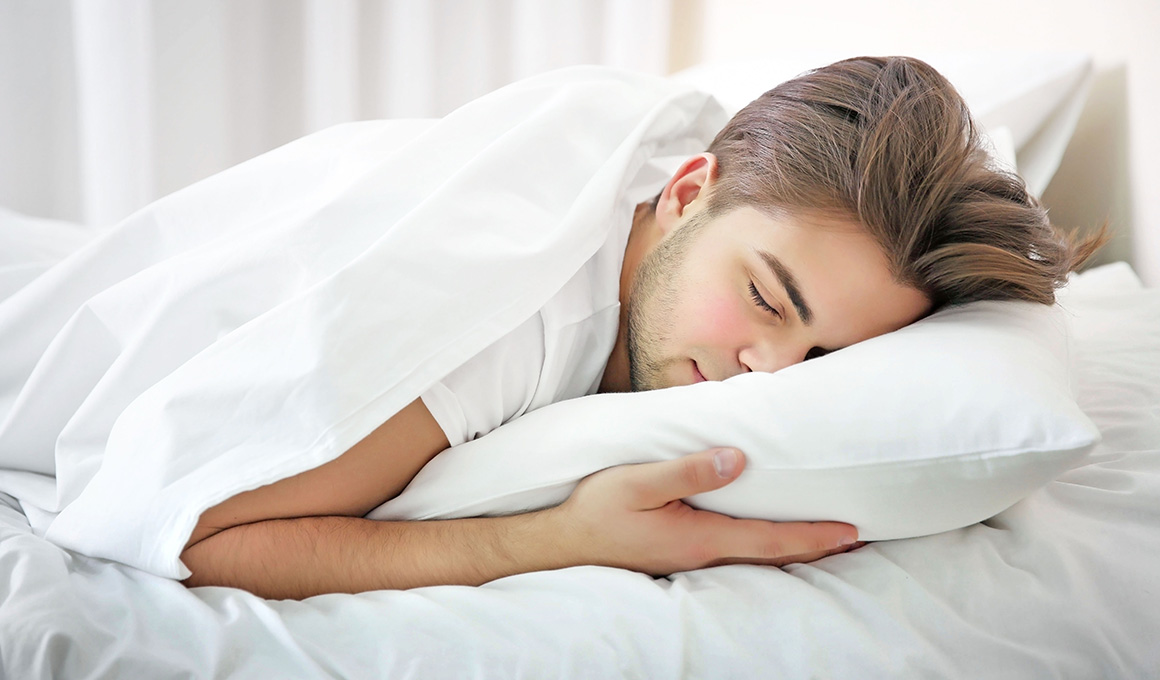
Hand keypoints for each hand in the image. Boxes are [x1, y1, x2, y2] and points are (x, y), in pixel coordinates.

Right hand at [546, 448, 861, 575]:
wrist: (560, 545)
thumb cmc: (595, 511)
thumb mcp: (637, 481)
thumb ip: (688, 470)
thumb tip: (737, 460)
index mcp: (699, 538)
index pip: (770, 540)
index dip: (813, 536)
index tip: (851, 531)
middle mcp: (703, 555)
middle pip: (772, 555)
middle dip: (816, 547)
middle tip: (858, 538)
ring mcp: (691, 560)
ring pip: (756, 557)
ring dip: (795, 549)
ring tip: (828, 539)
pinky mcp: (681, 555)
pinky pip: (736, 553)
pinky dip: (766, 548)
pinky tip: (772, 539)